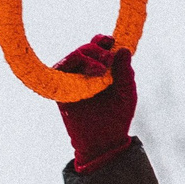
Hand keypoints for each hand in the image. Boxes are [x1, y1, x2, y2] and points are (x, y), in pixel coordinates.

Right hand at [55, 35, 136, 174]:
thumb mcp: (127, 92)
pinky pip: (57, 73)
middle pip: (84, 49)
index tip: (110, 42)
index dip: (102, 41)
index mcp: (101, 69)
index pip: (98, 47)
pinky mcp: (60, 92)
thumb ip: (125, 72)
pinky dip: (66, 68)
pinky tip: (82, 76)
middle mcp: (85, 72)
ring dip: (85, 57)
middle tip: (106, 61)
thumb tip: (123, 49)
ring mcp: (71, 81)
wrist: (104, 142)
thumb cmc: (117, 117)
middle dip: (95, 50)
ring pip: (71, 58)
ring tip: (100, 70)